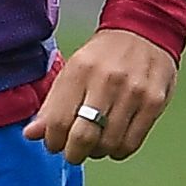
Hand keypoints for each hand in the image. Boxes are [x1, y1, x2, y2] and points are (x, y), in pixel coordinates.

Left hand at [32, 27, 177, 164]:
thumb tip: (31, 134)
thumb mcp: (72, 70)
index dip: (52, 141)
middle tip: (72, 151)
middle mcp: (107, 81)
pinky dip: (117, 150)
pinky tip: (113, 141)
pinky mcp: (154, 104)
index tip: (54, 143)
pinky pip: (131, 143)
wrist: (145, 31)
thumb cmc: (104, 55)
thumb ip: (51, 105)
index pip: (58, 122)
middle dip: (73, 153)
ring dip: (96, 152)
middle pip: (83, 137)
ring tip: (95, 143)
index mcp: (80, 70)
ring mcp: (134, 93)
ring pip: (108, 145)